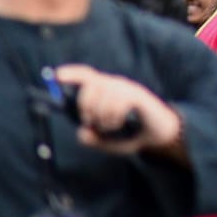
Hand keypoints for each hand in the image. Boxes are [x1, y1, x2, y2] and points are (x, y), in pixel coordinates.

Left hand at [54, 64, 183, 158]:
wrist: (160, 135)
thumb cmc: (134, 134)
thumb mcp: (109, 142)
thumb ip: (94, 139)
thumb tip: (81, 133)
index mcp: (107, 90)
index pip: (87, 75)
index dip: (72, 74)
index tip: (56, 76)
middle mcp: (116, 84)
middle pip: (91, 84)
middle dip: (85, 106)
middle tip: (91, 122)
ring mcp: (128, 88)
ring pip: (103, 96)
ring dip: (102, 117)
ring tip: (110, 127)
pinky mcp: (138, 96)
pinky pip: (118, 102)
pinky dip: (113, 117)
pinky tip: (119, 123)